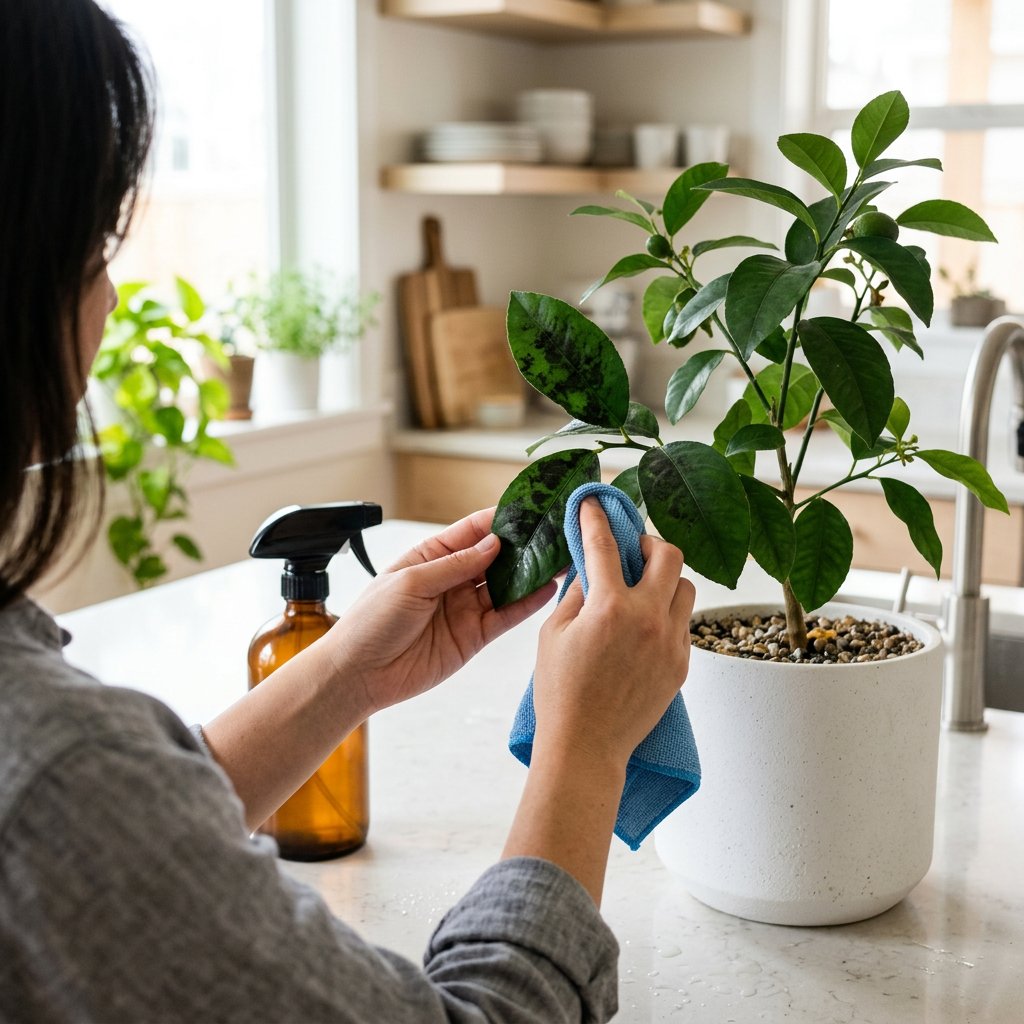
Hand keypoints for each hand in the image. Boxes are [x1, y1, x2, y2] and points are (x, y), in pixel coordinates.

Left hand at [325, 509, 555, 715]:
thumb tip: (493, 544)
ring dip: (531, 573)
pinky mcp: (474, 636)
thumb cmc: (371, 622)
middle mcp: (451, 579)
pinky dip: (527, 604)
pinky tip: (547, 590)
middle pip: (495, 557)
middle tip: (553, 534)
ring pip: (506, 585)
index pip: (472, 530)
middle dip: (523, 545)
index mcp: (431, 556)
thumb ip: (455, 564)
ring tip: (559, 559)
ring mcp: (464, 607)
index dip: (500, 519)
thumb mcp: (411, 583)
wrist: (359, 675)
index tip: (530, 510)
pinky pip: (506, 616)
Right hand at [531, 498, 694, 770]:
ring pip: (685, 588)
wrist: (586, 747)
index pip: (606, 546)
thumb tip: (591, 569)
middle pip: (668, 555)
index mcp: (610, 608)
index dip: (597, 518)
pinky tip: (644, 626)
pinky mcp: (681, 664)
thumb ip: (576, 594)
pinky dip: (666, 614)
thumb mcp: (553, 635)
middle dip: (648, 543)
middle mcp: (648, 619)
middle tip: (632, 550)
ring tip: (642, 589)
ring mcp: (670, 642)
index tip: (594, 504)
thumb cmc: (561, 693)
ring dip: (665, 579)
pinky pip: (683, 623)